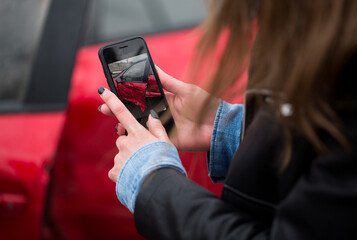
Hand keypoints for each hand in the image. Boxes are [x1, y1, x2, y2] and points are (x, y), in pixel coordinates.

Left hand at [98, 87, 170, 181]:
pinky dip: (123, 172)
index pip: (122, 112)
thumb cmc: (164, 163)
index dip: (111, 100)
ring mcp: (119, 157)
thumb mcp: (166, 142)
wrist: (157, 185)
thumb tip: (151, 115)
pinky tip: (133, 176)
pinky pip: (117, 170)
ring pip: (121, 155)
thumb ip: (157, 128)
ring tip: (141, 168)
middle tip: (143, 155)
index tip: (102, 91)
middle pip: (123, 139)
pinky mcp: (114, 171)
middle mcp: (125, 142)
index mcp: (138, 133)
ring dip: (128, 160)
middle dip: (130, 145)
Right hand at [99, 68, 219, 151]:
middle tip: (104, 108)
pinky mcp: (165, 141)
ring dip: (125, 126)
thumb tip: (152, 66)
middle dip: (119, 110)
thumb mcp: (186, 89)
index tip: (112, 92)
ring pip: (139, 127)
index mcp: (164, 100)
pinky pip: (148, 140)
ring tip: (115, 124)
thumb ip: (168, 81)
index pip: (141, 97)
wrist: (219, 127)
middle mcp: (160, 114)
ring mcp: (162, 128)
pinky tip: (127, 136)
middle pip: (136, 112)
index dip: (126, 96)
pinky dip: (137, 139)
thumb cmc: (207, 105)